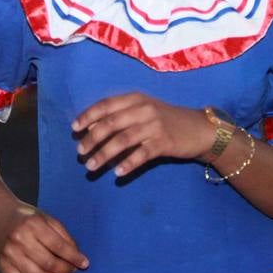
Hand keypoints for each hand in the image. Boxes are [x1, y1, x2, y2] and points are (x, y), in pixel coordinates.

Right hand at [0, 201, 87, 272]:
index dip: (74, 257)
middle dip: (65, 270)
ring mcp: (9, 254)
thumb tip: (77, 255)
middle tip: (72, 271)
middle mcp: (19, 239)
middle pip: (48, 263)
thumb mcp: (47, 218)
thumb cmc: (27, 218)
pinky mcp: (2, 266)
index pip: (58, 246)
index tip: (84, 264)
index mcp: (33, 224)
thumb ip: (63, 235)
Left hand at [72, 93, 217, 177]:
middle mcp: (144, 109)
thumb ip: (121, 115)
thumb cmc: (166, 120)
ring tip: (91, 166)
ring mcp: (154, 125)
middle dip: (92, 138)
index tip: (74, 129)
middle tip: (80, 153)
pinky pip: (141, 154)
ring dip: (104, 154)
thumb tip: (91, 126)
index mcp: (136, 98)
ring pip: (122, 140)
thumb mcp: (144, 110)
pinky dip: (127, 164)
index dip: (88, 116)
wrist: (199, 129)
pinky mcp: (164, 142)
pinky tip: (117, 173)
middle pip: (111, 123)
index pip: (106, 105)